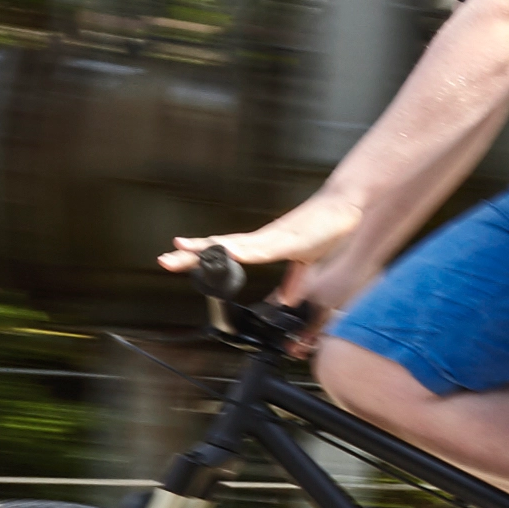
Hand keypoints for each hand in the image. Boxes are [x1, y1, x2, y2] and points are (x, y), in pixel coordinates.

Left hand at [164, 202, 353, 313]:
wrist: (344, 209)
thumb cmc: (325, 228)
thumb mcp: (307, 263)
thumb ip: (294, 280)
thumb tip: (287, 298)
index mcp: (262, 245)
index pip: (224, 253)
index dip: (200, 256)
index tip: (176, 259)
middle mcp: (261, 239)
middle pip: (220, 247)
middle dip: (191, 254)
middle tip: (164, 259)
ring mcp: (272, 238)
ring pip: (233, 245)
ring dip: (208, 248)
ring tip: (182, 249)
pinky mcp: (288, 239)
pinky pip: (260, 247)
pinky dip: (240, 250)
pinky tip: (224, 250)